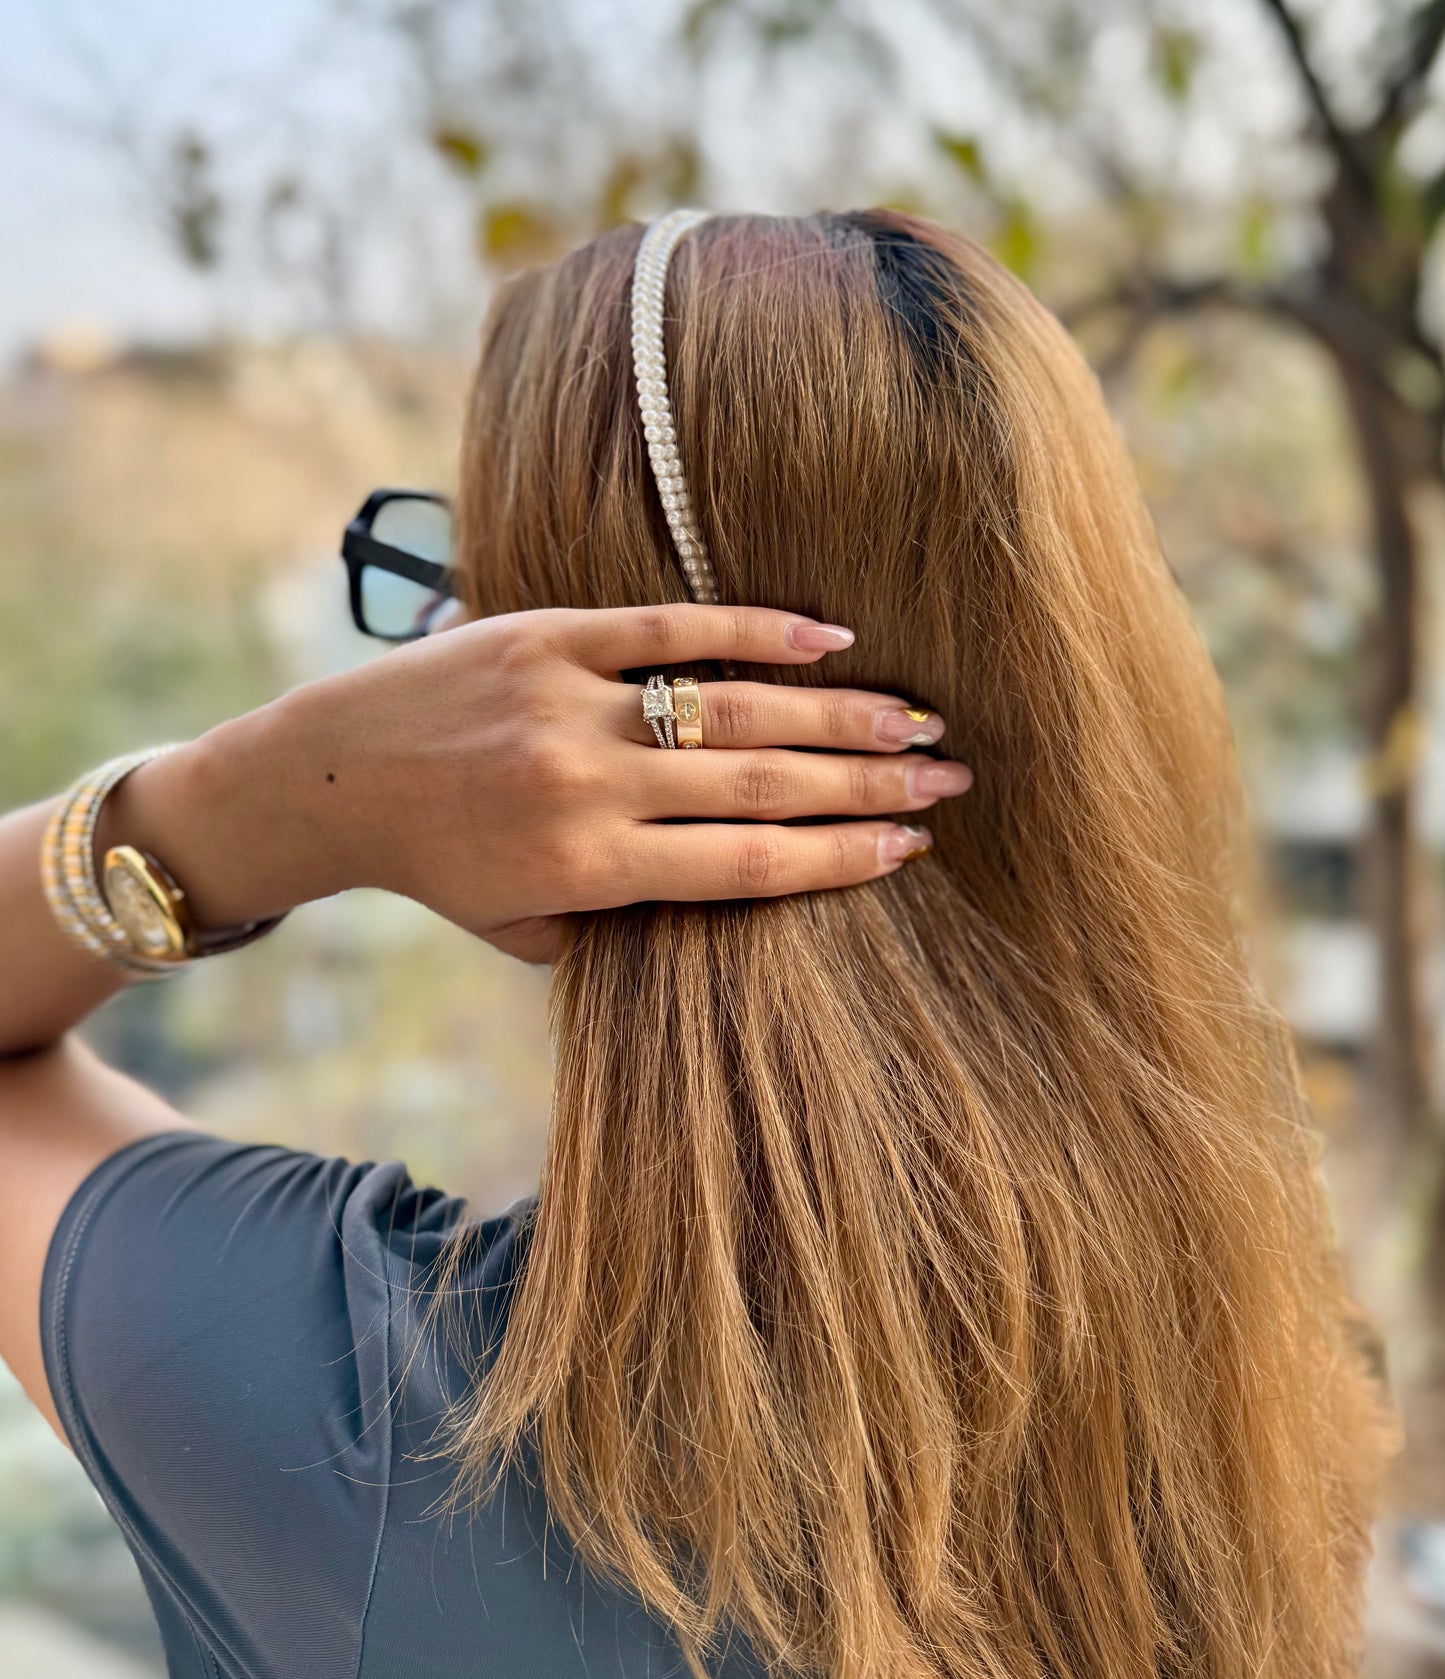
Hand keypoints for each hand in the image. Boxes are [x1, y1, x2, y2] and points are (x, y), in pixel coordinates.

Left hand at [107, 605, 972, 962]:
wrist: (329, 779)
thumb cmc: (438, 865)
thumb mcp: (525, 926)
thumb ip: (621, 921)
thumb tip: (733, 896)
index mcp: (589, 870)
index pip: (749, 866)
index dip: (842, 856)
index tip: (913, 845)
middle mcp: (589, 786)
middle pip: (763, 785)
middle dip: (870, 782)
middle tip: (950, 774)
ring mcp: (570, 703)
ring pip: (733, 706)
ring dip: (837, 712)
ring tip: (913, 716)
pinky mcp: (548, 635)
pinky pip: (669, 626)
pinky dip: (754, 628)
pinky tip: (828, 635)